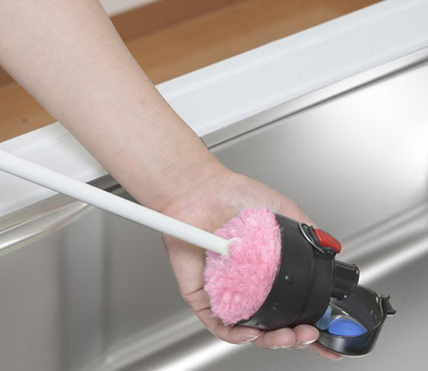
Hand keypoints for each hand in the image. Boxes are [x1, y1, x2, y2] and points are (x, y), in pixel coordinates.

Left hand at [160, 167, 341, 359]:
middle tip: (308, 333)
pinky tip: (252, 331)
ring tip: (288, 335)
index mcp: (265, 270)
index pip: (290, 303)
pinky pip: (218, 324)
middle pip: (272, 323)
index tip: (325, 328)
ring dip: (270, 339)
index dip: (308, 319)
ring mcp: (224, 292)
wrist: (199, 191)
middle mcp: (245, 283)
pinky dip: (236, 334)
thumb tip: (331, 249)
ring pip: (247, 329)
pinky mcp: (201, 295)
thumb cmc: (229, 195)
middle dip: (294, 336)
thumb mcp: (280, 210)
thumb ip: (306, 233)